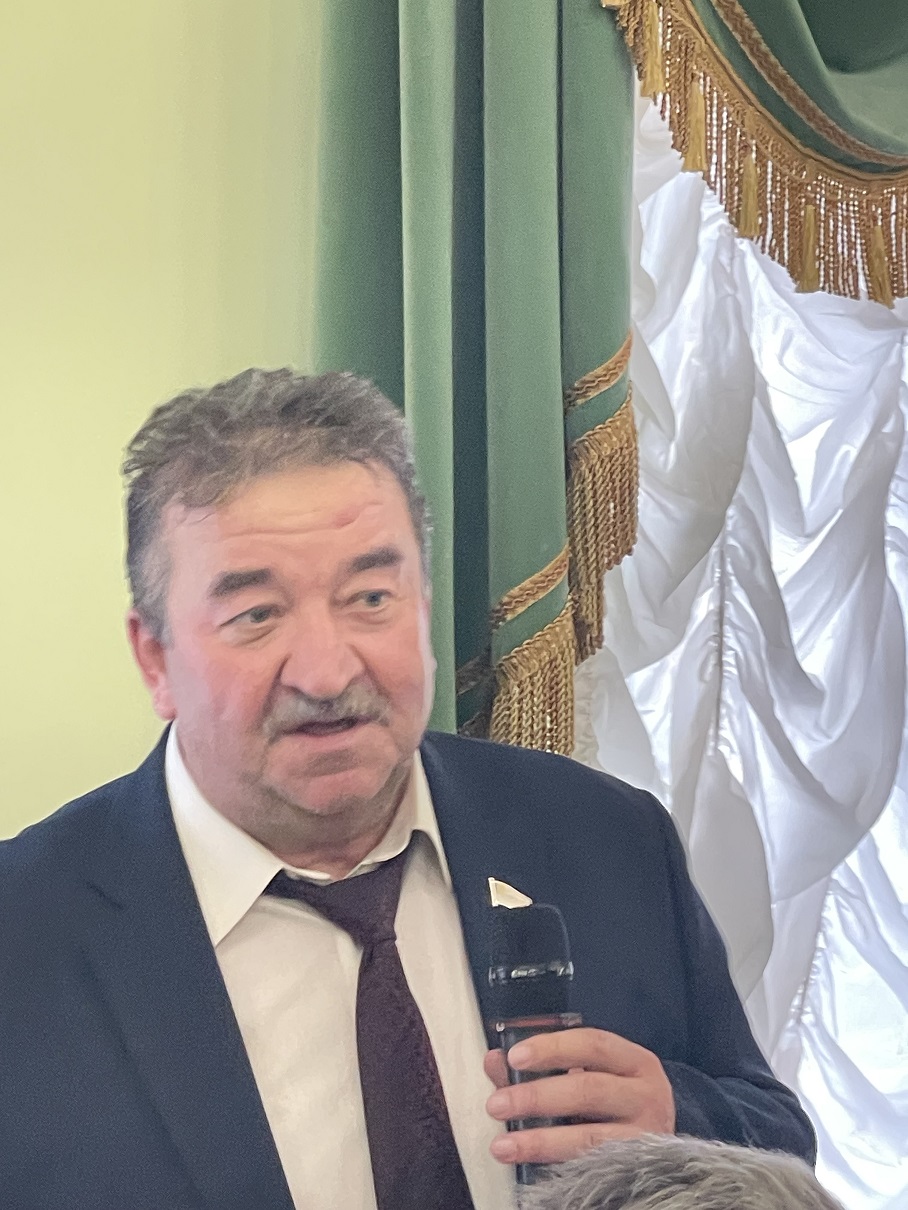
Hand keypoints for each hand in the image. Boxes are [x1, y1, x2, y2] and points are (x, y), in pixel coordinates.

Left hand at [484, 1027, 675, 1165]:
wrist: (661, 1148)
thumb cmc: (616, 1103)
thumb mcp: (589, 1074)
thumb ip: (541, 1067)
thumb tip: (495, 1061)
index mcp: (635, 1062)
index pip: (593, 1044)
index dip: (552, 1048)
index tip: (515, 1056)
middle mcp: (647, 1096)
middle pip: (589, 1090)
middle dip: (537, 1096)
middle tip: (498, 1104)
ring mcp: (645, 1136)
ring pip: (590, 1137)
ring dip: (540, 1141)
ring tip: (503, 1145)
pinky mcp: (638, 1169)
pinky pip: (593, 1167)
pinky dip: (559, 1165)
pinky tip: (532, 1166)